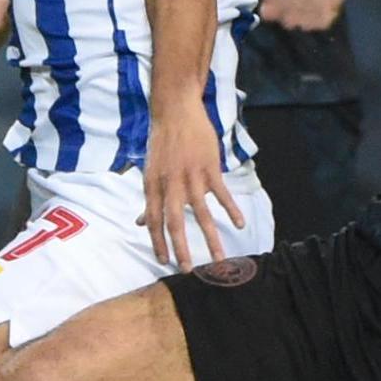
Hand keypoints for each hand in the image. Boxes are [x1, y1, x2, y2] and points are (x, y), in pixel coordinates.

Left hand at [139, 102, 244, 271]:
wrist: (176, 110)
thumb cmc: (162, 142)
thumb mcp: (149, 170)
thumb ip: (149, 198)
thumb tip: (140, 221)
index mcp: (152, 185)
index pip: (152, 220)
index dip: (157, 242)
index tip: (164, 262)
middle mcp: (170, 183)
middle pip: (174, 221)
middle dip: (180, 248)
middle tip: (187, 270)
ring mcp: (191, 176)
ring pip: (201, 213)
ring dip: (211, 238)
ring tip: (219, 258)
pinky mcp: (209, 167)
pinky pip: (221, 194)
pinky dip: (231, 209)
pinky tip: (240, 224)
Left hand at [252, 0, 354, 30]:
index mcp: (270, 10)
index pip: (267, 14)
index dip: (273, 5)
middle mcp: (287, 20)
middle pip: (287, 20)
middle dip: (291, 9)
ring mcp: (306, 22)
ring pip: (304, 22)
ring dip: (307, 12)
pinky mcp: (323, 21)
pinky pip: (322, 21)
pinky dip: (323, 12)